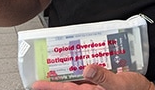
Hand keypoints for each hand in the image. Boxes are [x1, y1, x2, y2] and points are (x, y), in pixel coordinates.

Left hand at [30, 64, 153, 89]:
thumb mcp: (119, 84)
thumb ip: (103, 77)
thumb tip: (86, 69)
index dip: (50, 87)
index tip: (35, 84)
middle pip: (67, 87)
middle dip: (53, 82)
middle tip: (38, 77)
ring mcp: (95, 88)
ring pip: (75, 83)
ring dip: (65, 77)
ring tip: (53, 69)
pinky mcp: (101, 84)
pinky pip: (87, 79)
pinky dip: (80, 72)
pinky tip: (76, 66)